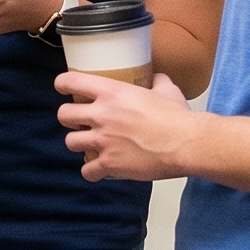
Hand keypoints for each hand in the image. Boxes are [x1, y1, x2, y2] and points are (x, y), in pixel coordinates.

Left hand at [56, 69, 200, 181]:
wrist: (187, 144)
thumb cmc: (178, 117)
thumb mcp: (166, 90)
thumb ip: (157, 81)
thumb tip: (157, 77)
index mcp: (111, 92)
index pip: (70, 82)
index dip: (62, 85)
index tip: (64, 88)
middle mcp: (102, 115)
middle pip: (63, 115)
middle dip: (69, 119)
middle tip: (80, 122)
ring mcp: (103, 141)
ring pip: (70, 142)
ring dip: (79, 144)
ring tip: (91, 145)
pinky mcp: (110, 163)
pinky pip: (86, 170)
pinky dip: (91, 171)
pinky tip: (99, 169)